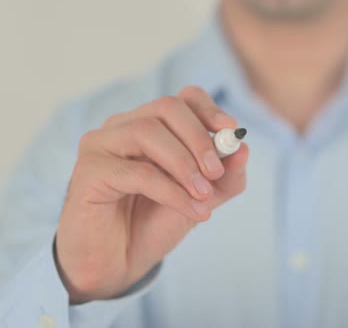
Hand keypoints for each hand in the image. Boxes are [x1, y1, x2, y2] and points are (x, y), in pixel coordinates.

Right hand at [55, 86, 248, 302]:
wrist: (119, 263)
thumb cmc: (155, 223)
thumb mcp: (202, 198)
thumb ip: (226, 176)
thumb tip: (244, 148)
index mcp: (150, 124)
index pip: (182, 98)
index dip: (209, 110)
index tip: (231, 132)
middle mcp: (122, 126)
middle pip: (167, 107)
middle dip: (199, 138)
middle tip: (216, 172)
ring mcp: (100, 144)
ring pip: (148, 131)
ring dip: (184, 164)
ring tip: (203, 194)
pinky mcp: (89, 172)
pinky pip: (137, 171)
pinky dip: (172, 191)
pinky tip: (194, 212)